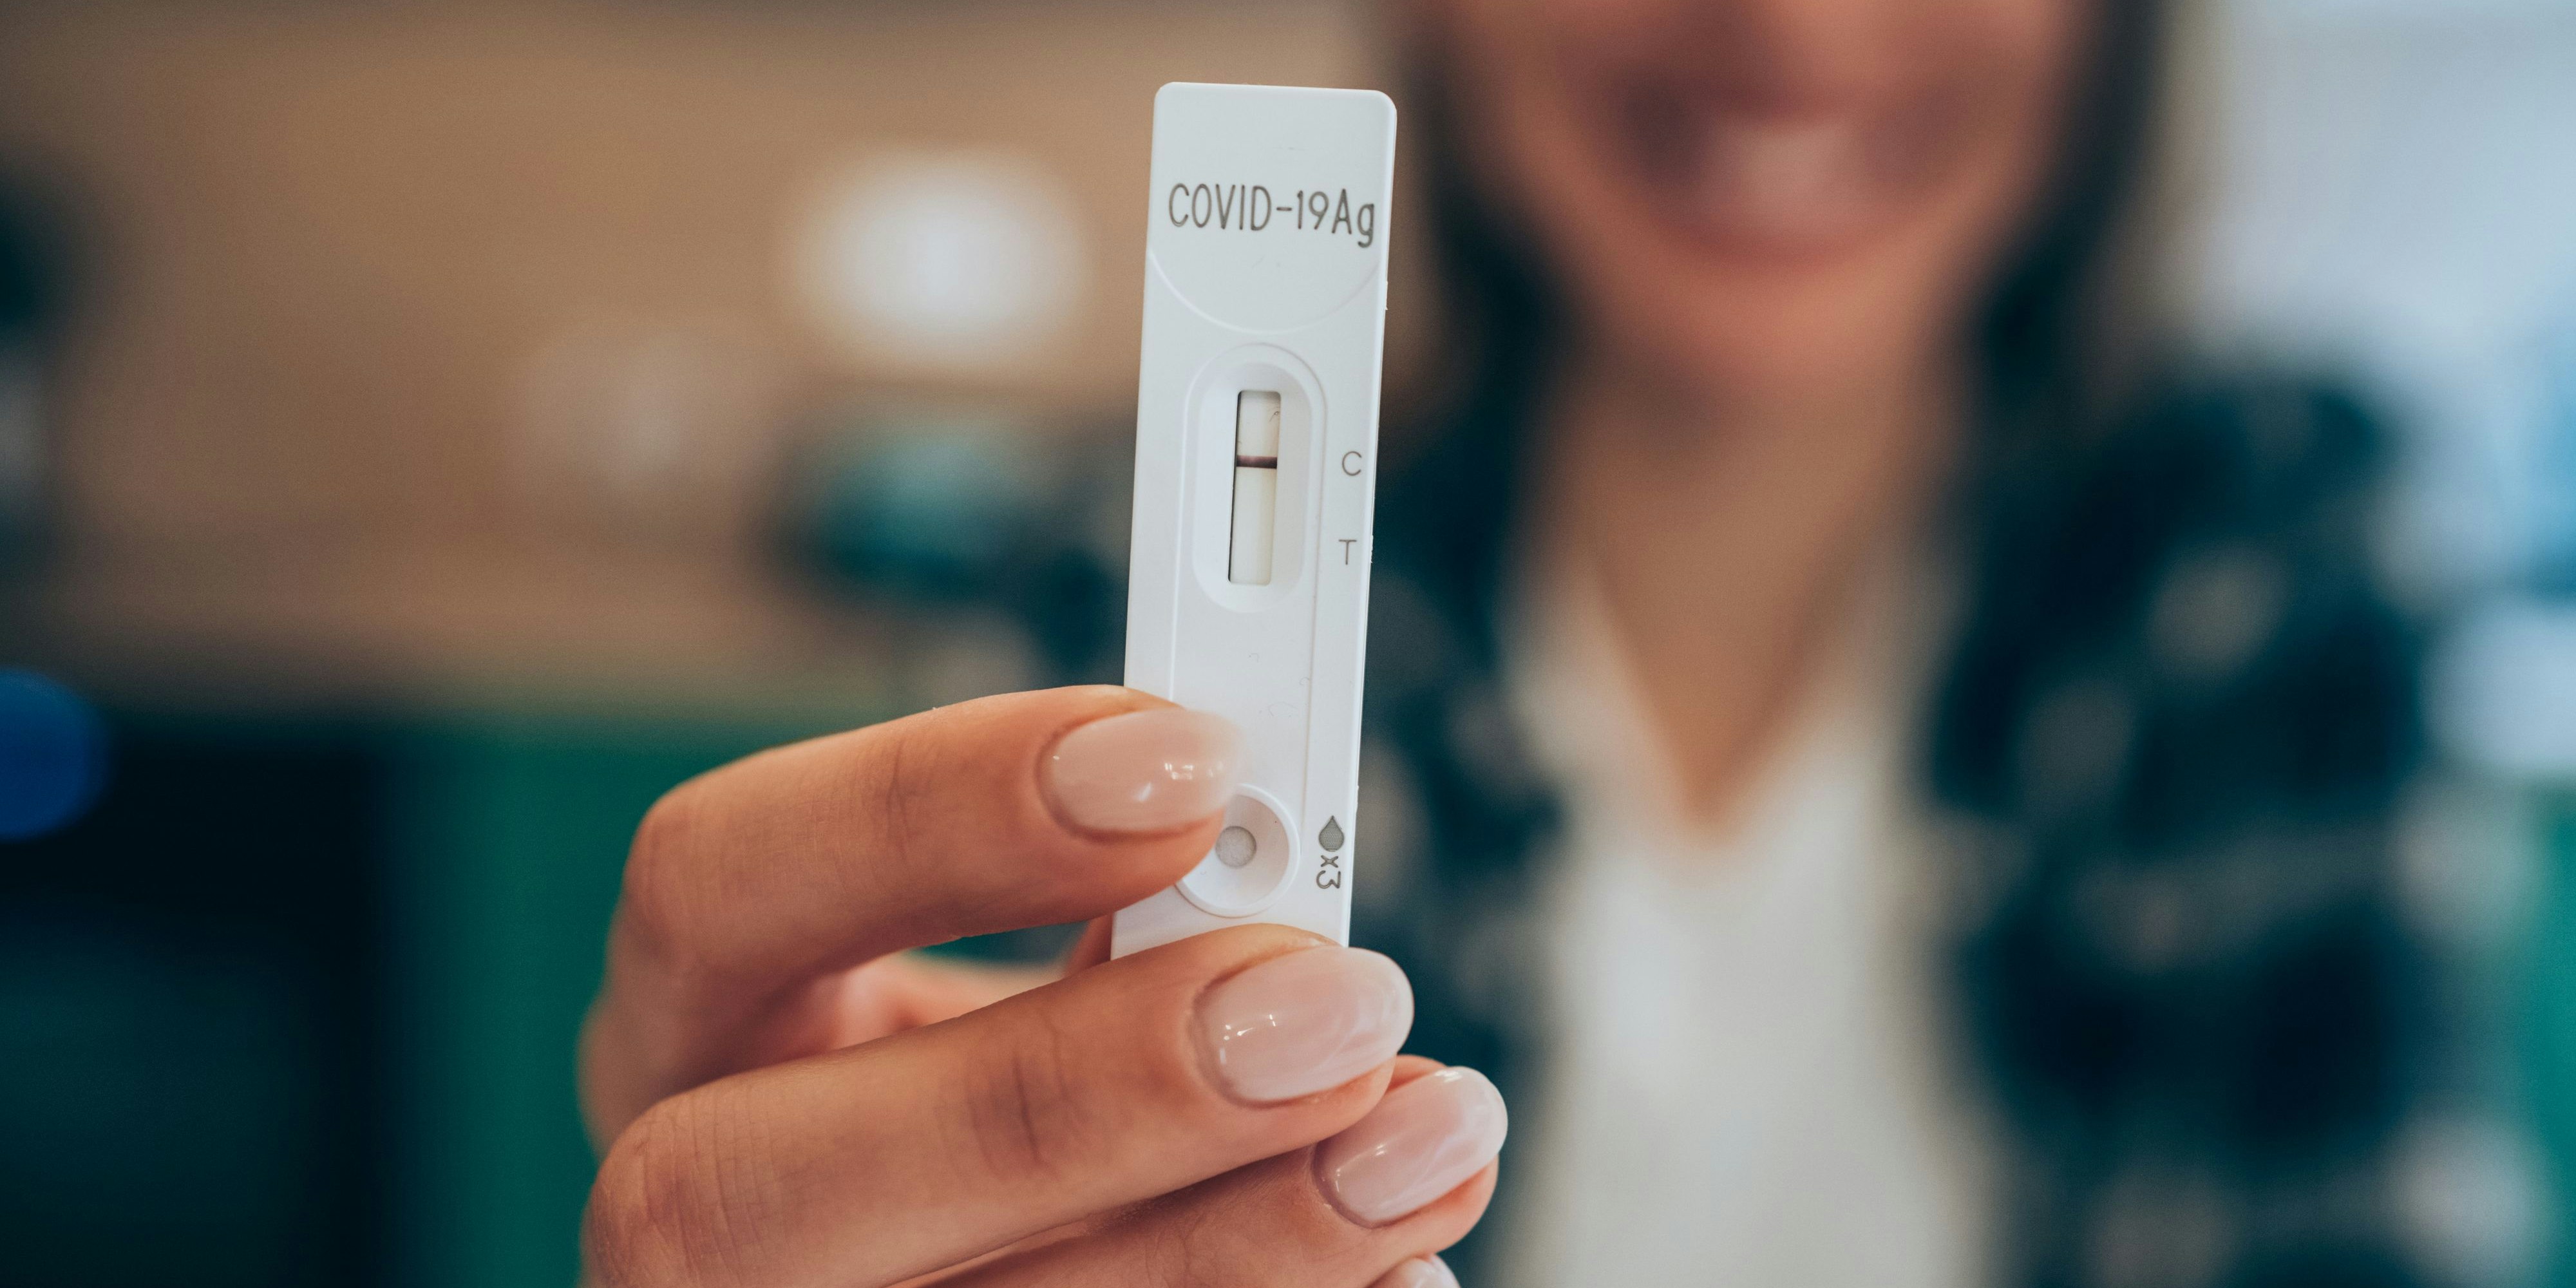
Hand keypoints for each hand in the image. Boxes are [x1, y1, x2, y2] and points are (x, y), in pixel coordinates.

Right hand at [578, 685, 1503, 1287]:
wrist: (960, 1257)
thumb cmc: (1004, 1098)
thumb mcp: (1023, 980)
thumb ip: (1115, 929)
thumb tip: (1288, 892)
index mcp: (689, 1032)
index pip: (710, 884)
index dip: (931, 809)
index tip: (1193, 760)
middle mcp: (688, 1216)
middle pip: (750, 1185)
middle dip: (1078, 1089)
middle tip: (1340, 1000)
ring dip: (1238, 1237)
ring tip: (1434, 1132)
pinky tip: (1400, 1273)